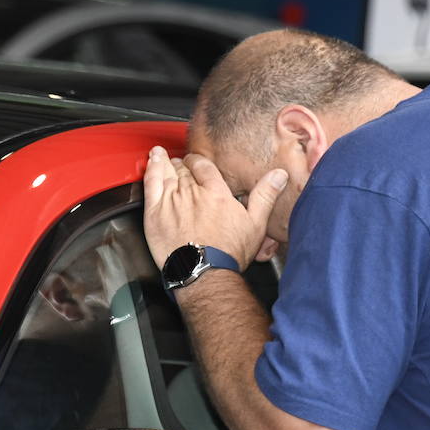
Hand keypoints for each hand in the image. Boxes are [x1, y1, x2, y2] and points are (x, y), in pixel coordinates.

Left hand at [142, 146, 287, 269]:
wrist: (203, 273)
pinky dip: (151, 167)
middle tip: (181, 165)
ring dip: (167, 163)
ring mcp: (172, 201)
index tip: (197, 163)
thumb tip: (279, 175)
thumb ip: (265, 196)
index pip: (204, 167)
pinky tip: (152, 160)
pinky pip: (151, 182)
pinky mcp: (155, 212)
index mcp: (216, 193)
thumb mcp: (256, 224)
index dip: (199, 162)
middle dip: (183, 165)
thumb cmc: (228, 253)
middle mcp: (193, 193)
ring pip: (168, 173)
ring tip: (164, 156)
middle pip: (185, 170)